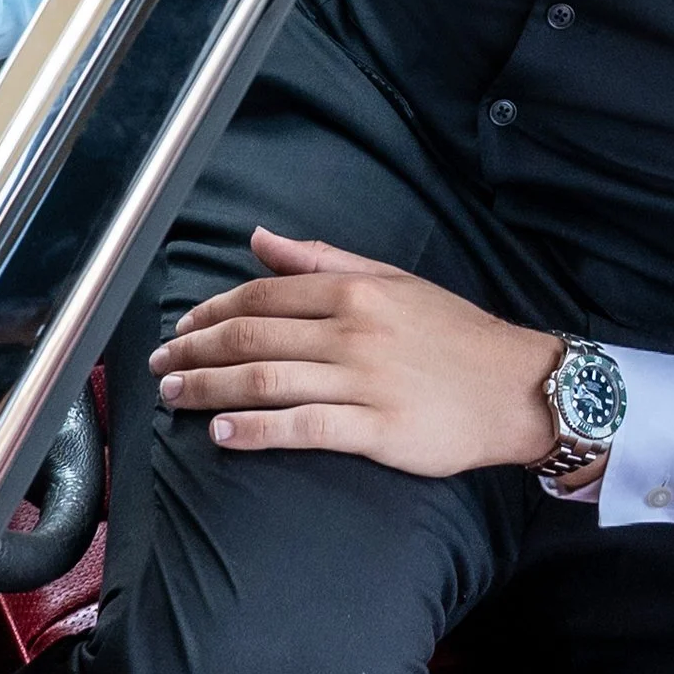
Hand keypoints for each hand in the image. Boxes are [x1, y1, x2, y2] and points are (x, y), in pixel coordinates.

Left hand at [150, 226, 560, 476]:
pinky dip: (255, 431)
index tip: (181, 327)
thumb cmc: (452, 334)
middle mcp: (353, 330)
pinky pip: (302, 428)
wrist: (514, 386)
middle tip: (159, 366)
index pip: (265, 293)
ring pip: (266, 380)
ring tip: (173, 397)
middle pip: (253, 336)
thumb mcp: (393, 280)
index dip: (212, 311)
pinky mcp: (376, 430)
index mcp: (355, 290)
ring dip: (209, 389)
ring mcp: (363, 381)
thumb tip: (259, 237)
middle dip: (196, 350)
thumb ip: (324, 259)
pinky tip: (221, 435)